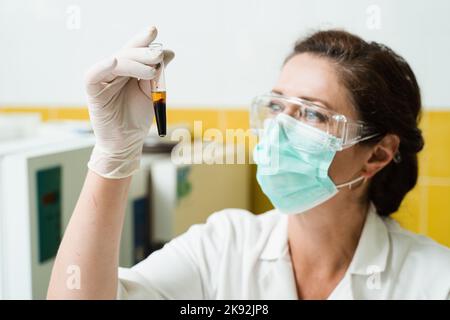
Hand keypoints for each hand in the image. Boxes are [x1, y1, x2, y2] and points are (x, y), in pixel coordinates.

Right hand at [85, 26, 173, 178]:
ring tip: (151, 71)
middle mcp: (113, 72)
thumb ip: (158, 73)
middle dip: (143, 52)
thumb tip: (168, 51)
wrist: (127, 142)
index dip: (142, 40)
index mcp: (127, 70)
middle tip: (157, 54)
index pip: (134, 50)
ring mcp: (103, 80)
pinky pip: (94, 75)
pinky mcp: (93, 91)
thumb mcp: (152, 93)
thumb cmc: (137, 118)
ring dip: (134, 62)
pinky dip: (103, 66)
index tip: (154, 31)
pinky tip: (115, 60)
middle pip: (126, 53)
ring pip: (116, 62)